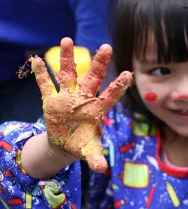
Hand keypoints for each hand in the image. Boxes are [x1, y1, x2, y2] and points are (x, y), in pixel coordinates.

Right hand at [31, 38, 132, 171]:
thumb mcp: (88, 151)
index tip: (129, 74)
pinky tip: (37, 59)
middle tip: (107, 47)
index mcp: (96, 110)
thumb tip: (102, 169)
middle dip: (98, 64)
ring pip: (68, 74)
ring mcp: (67, 97)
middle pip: (92, 78)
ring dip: (67, 59)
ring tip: (67, 40)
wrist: (65, 143)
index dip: (118, 86)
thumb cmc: (82, 144)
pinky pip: (46, 85)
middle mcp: (83, 99)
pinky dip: (41, 74)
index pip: (110, 96)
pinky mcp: (51, 100)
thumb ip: (95, 156)